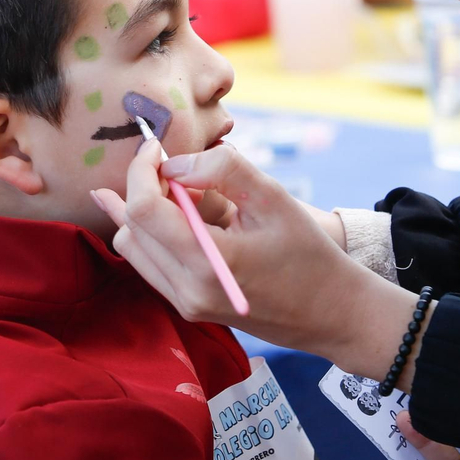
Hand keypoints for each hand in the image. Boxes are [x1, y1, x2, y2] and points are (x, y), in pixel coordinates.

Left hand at [96, 141, 408, 366]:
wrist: (330, 312)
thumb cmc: (308, 253)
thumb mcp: (273, 199)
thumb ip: (223, 170)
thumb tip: (174, 164)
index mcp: (208, 262)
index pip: (143, 210)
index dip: (140, 169)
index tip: (156, 146)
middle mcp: (188, 290)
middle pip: (130, 227)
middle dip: (142, 186)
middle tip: (173, 164)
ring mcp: (185, 303)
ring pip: (131, 246)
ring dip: (144, 210)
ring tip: (183, 191)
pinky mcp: (187, 307)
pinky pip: (149, 262)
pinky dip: (153, 231)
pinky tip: (181, 212)